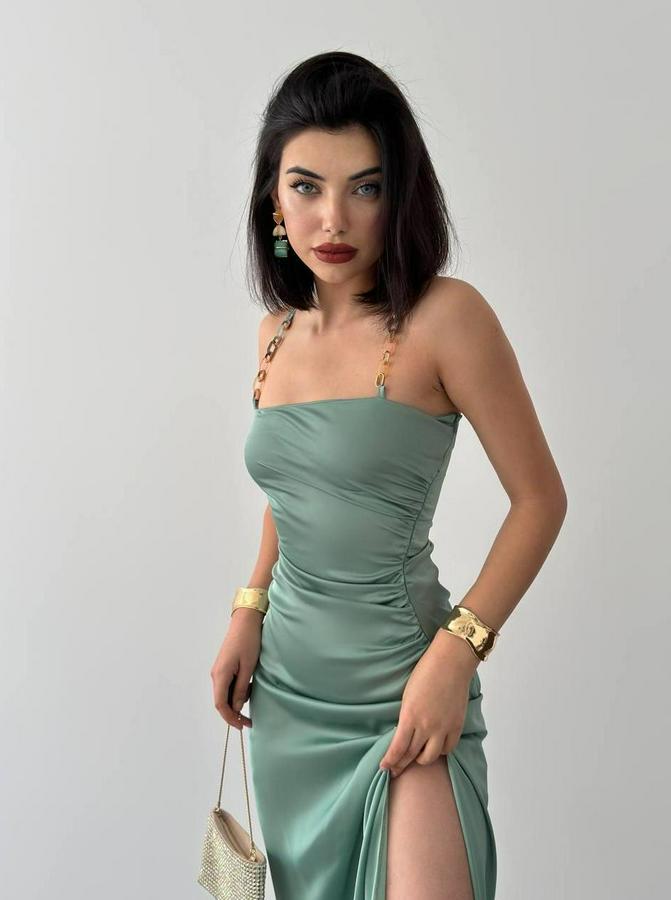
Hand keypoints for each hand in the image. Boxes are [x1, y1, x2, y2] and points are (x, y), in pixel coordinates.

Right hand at [210, 608, 262, 729]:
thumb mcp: (249, 667)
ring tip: (253, 699)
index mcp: (220, 675)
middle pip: (222, 701)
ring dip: (237, 701)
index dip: (230, 718)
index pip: (221, 704)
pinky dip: (238, 691)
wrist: (245, 622)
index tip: (241, 726)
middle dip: (234, 713)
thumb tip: (238, 707)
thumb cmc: (248, 641)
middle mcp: (216, 674)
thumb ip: (242, 688)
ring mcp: (219, 670)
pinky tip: (249, 688)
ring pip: (225, 694)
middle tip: (250, 721)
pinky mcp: (224, 667)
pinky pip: (228, 685)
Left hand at [379, 632, 478, 776]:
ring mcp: (443, 727)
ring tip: (415, 760)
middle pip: (412, 754)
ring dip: (420, 760)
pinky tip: (435, 748)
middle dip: (401, 764)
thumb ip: (406, 717)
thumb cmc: (426, 672)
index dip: (390, 760)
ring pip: (430, 756)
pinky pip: (448, 748)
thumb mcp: (407, 695)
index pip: (398, 747)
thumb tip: (403, 734)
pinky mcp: (457, 725)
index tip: (383, 767)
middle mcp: (427, 725)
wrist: (451, 662)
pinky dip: (440, 751)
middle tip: (395, 770)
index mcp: (410, 715)